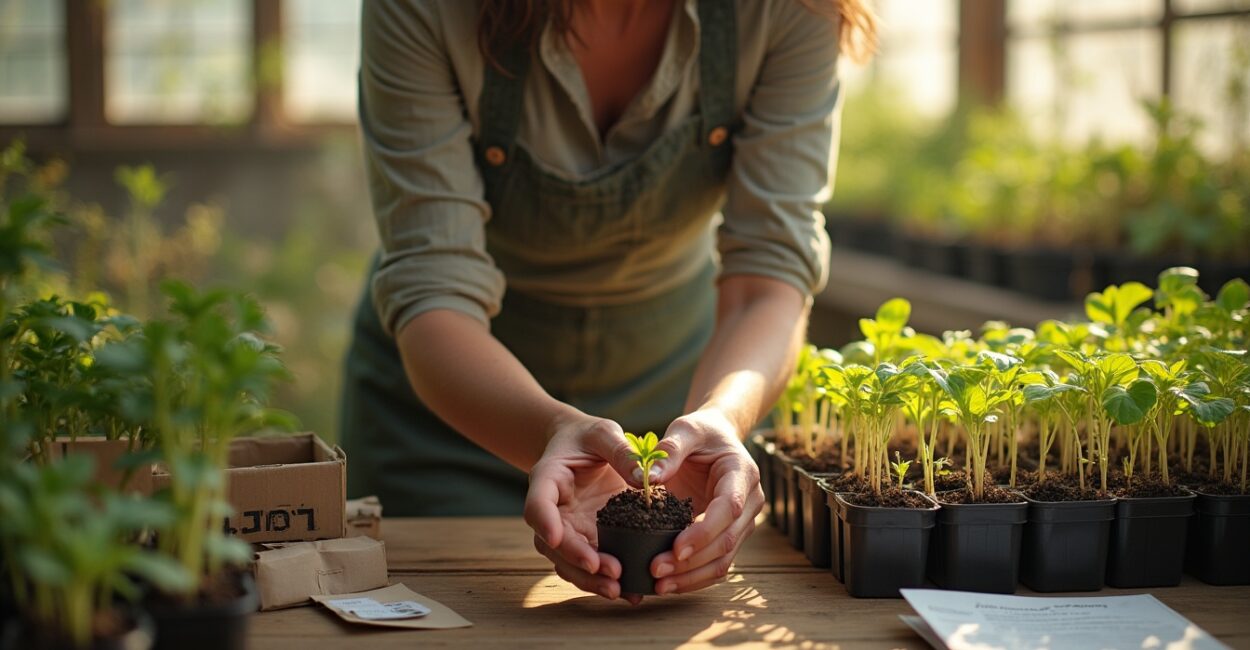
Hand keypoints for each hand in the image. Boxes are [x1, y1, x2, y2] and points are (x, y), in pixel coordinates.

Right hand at [524, 412, 639, 602]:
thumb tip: (643, 479)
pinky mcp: (585, 540)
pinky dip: (604, 581)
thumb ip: (620, 450)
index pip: (537, 504)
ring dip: (590, 580)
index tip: (555, 538)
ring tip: (618, 591)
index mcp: (547, 479)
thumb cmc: (589, 437)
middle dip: (577, 560)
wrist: (582, 448)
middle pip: (552, 543)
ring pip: (567, 562)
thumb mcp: (604, 433)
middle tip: (608, 572)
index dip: (544, 522)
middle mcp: (552, 511)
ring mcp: (567, 529)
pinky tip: (629, 593)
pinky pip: (589, 566)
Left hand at [644, 409, 763, 595]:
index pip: (729, 508)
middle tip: (656, 572)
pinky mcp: (729, 535)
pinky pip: (716, 563)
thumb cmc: (700, 433)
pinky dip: (694, 577)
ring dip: (693, 577)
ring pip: (724, 560)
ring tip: (659, 586)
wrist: (715, 439)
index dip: (704, 532)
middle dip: (692, 562)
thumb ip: (670, 449)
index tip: (675, 549)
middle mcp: (749, 501)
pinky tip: (668, 583)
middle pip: (727, 541)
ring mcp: (742, 522)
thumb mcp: (685, 429)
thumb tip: (648, 476)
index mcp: (741, 473)